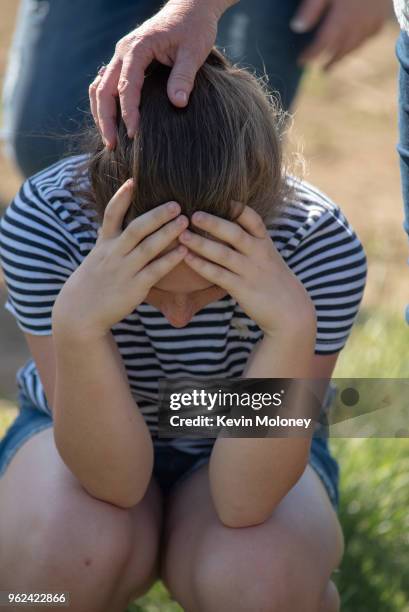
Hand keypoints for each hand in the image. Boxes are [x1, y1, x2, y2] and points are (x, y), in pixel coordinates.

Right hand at [52, 180, 187, 337]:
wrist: (81, 312)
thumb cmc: (93, 282)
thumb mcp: (96, 255)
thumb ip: (109, 238)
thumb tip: (115, 219)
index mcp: (104, 243)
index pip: (111, 214)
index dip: (121, 196)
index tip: (133, 180)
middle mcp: (114, 253)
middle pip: (136, 228)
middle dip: (157, 215)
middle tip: (177, 203)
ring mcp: (124, 270)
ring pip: (148, 247)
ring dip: (167, 233)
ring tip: (185, 221)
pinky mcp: (135, 287)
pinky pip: (155, 271)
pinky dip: (170, 260)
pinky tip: (184, 251)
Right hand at [89, 0, 223, 147]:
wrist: (190, 9)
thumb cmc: (194, 28)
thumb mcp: (194, 51)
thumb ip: (184, 76)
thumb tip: (178, 103)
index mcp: (137, 47)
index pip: (126, 86)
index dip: (128, 113)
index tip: (134, 135)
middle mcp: (123, 52)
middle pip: (103, 90)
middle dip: (106, 120)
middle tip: (112, 146)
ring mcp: (120, 57)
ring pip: (99, 88)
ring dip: (101, 114)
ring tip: (110, 140)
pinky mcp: (124, 63)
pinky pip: (105, 85)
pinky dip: (105, 105)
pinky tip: (114, 124)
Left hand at [178, 204, 315, 338]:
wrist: (291, 312)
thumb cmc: (274, 282)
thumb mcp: (268, 258)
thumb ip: (252, 244)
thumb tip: (229, 228)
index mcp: (265, 243)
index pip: (253, 219)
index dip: (237, 208)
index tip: (220, 197)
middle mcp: (258, 254)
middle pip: (234, 233)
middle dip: (213, 222)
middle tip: (193, 214)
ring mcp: (250, 271)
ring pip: (223, 253)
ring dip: (201, 243)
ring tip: (182, 234)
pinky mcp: (242, 289)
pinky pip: (218, 275)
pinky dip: (201, 265)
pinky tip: (187, 258)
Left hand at [291, 0, 389, 69]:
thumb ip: (311, 9)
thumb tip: (296, 28)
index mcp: (340, 20)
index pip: (321, 44)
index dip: (310, 54)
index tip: (300, 62)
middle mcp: (356, 26)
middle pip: (340, 50)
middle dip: (329, 61)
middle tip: (321, 71)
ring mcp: (371, 21)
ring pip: (355, 45)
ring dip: (344, 56)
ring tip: (335, 63)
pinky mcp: (381, 15)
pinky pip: (370, 35)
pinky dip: (360, 43)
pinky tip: (356, 44)